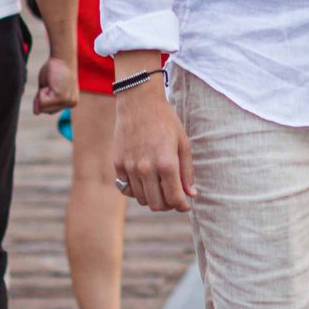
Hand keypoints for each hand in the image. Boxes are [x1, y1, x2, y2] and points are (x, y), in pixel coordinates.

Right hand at [32, 56, 77, 114]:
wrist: (62, 57)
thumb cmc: (54, 69)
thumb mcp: (46, 87)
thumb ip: (42, 101)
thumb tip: (36, 113)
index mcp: (69, 102)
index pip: (49, 110)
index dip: (44, 98)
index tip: (51, 85)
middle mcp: (71, 103)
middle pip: (46, 111)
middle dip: (43, 97)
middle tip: (51, 83)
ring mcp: (67, 101)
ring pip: (44, 107)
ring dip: (42, 94)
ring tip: (51, 83)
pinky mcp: (62, 98)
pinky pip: (43, 102)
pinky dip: (42, 92)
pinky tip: (50, 83)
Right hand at [113, 84, 194, 211]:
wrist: (139, 103)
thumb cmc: (165, 121)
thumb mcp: (183, 143)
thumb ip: (186, 171)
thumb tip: (191, 194)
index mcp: (166, 163)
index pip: (174, 198)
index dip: (182, 206)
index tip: (185, 205)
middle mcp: (146, 168)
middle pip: (157, 204)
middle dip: (168, 205)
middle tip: (173, 197)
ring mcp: (129, 167)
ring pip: (141, 199)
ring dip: (152, 198)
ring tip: (160, 188)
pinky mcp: (118, 164)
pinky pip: (126, 188)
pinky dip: (136, 190)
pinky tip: (144, 181)